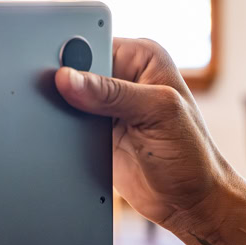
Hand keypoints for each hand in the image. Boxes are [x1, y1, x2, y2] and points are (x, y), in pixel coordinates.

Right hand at [55, 38, 245, 244]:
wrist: (188, 202)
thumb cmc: (191, 156)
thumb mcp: (156, 113)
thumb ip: (112, 93)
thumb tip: (69, 78)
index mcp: (143, 57)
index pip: (94, 42)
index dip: (72, 54)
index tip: (54, 68)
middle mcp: (124, 76)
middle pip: (75, 69)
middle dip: (63, 83)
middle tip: (56, 99)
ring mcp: (108, 106)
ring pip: (67, 98)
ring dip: (62, 110)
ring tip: (67, 123)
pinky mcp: (96, 132)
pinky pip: (68, 124)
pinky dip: (62, 131)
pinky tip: (64, 138)